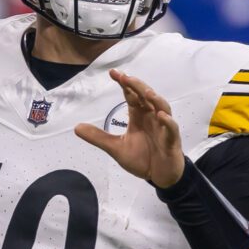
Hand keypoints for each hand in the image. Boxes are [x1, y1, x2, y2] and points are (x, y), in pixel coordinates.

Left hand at [75, 69, 184, 187]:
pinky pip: (172, 129)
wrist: (159, 176)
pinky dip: (168, 122)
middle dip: (137, 86)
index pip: (132, 96)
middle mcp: (152, 117)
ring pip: (163, 108)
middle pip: (146, 97)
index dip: (124, 84)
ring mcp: (163, 128)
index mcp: (139, 116)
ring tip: (146, 92)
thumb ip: (98, 137)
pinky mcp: (172, 141)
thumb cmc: (142, 158)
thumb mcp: (116, 148)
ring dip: (156, 99)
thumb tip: (76, 127)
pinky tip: (160, 116)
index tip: (113, 73)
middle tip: (125, 78)